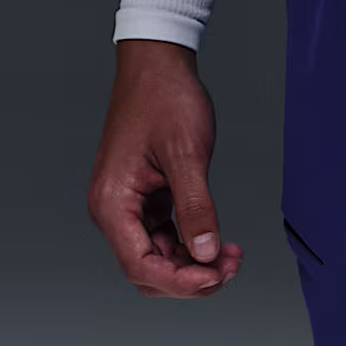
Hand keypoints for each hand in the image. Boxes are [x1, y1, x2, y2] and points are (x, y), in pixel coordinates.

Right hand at [87, 40, 244, 296]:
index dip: (180, 281)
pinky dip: (191, 243)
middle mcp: (114, 209)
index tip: (217, 277)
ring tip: (232, 256)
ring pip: (158, 256)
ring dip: (193, 263)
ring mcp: (130, 204)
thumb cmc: (165, 100)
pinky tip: (219, 242)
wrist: (158, 64)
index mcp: (113, 202)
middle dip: (189, 277)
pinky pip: (165, 235)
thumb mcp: (187, 154)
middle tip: (230, 266)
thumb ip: (197, 207)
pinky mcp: (146, 196)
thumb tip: (206, 254)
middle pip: (147, 269)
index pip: (140, 265)